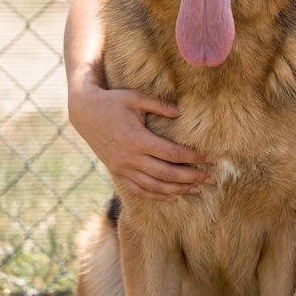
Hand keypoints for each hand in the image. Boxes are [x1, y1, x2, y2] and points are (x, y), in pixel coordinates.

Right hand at [69, 83, 211, 200]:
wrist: (85, 112)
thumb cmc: (113, 101)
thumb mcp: (136, 98)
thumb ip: (160, 105)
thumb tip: (182, 112)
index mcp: (137, 139)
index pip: (171, 154)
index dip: (191, 158)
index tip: (207, 158)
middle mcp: (130, 158)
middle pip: (166, 174)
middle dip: (190, 178)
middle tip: (210, 179)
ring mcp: (122, 168)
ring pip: (154, 186)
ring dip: (177, 190)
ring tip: (196, 190)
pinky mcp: (117, 173)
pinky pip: (138, 190)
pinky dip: (156, 196)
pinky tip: (171, 198)